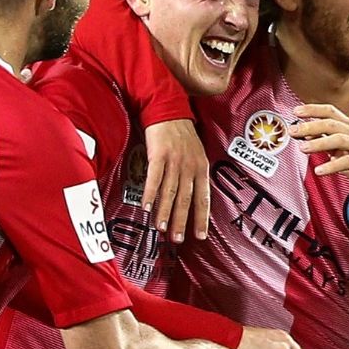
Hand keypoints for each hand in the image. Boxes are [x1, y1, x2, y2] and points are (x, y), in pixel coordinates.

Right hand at [142, 118, 210, 241]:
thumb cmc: (180, 133)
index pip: (204, 198)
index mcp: (201, 167)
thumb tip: (191, 197)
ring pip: (170, 192)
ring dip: (165, 212)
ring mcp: (174, 161)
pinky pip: (153, 179)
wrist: (167, 109)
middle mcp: (190, 166)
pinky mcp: (158, 155)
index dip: (201, 218)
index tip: (200, 235)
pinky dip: (149, 194)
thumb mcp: (195, 153)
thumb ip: (194, 174)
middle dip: (182, 221)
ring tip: (161, 228)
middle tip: (177, 239)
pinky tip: (145, 207)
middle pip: (186, 199)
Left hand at [290, 104, 348, 192]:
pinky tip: (319, 170)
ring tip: (302, 148)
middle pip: (332, 124)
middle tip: (294, 131)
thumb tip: (302, 133)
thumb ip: (321, 138)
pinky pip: (347, 162)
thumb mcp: (336, 146)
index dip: (313, 109)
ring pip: (339, 140)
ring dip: (319, 143)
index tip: (296, 111)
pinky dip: (331, 166)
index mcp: (348, 125)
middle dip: (311, 126)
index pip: (330, 111)